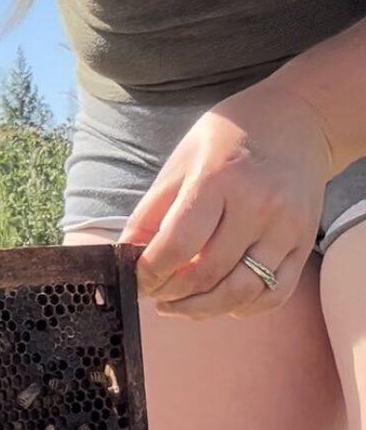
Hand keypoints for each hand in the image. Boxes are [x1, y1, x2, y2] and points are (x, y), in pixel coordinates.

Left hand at [118, 83, 330, 318]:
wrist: (296, 121)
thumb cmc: (230, 137)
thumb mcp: (183, 159)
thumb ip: (153, 209)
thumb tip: (126, 252)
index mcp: (218, 180)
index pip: (178, 244)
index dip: (151, 272)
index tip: (137, 279)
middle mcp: (257, 206)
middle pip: (207, 273)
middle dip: (171, 293)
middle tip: (154, 294)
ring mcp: (286, 228)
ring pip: (241, 292)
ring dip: (202, 309)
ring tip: (178, 305)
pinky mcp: (303, 243)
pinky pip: (274, 293)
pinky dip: (243, 307)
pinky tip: (221, 300)